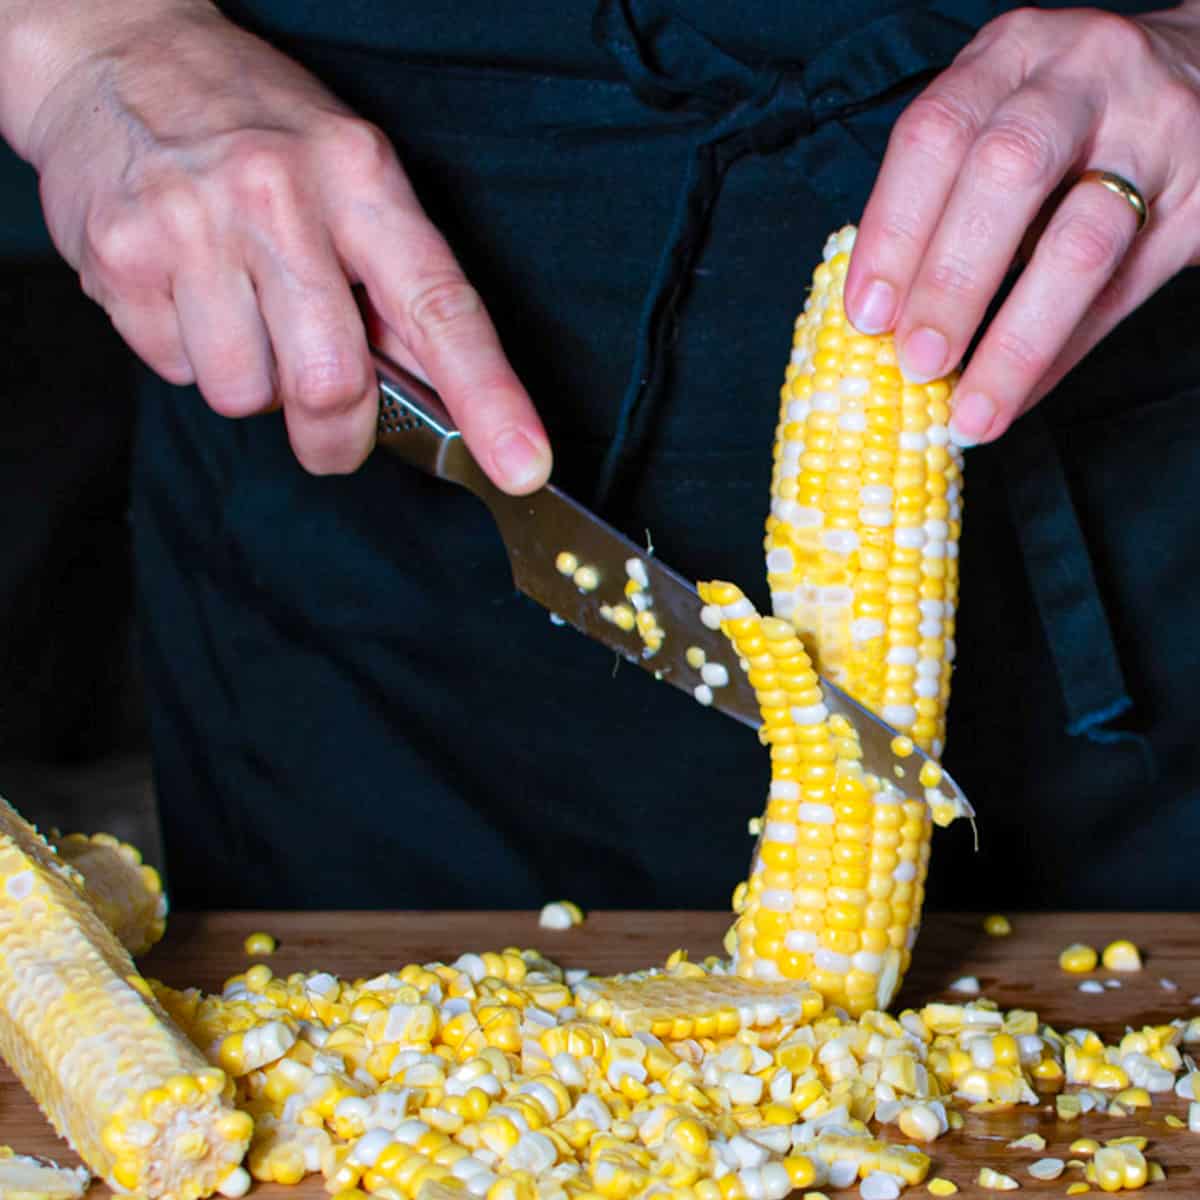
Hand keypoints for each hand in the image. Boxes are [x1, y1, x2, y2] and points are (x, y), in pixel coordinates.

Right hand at [2, 0, 550, 486]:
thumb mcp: (351, 173)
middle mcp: (277, 195)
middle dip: (336, 433)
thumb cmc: (257, 126)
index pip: (440, 306)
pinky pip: (176, 372)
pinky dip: (189, 355)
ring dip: (254, 383)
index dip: (489, 397)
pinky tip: (188, 292)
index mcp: (360, 176)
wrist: (116, 50)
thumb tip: (443, 396)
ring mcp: (192, 225)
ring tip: (241, 310)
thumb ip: (395, 283)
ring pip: (245, 395)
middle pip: (331, 384)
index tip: (522, 466)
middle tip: (332, 427)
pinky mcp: (120, 258)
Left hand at [844, 3, 1199, 442]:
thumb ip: (942, 196)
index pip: (936, 135)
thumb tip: (877, 324)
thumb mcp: (998, 117)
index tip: (866, 317)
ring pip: (1082, 242)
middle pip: (1009, 173)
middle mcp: (1083, 76)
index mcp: (1009, 55)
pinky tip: (1017, 398)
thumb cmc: (1063, 119)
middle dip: (952, 280)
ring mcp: (1153, 132)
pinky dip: (1060, 355)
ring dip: (1016, 341)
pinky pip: (1124, 291)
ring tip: (971, 410)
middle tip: (916, 363)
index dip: (893, 231)